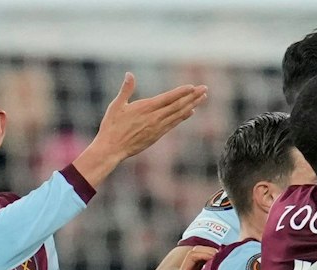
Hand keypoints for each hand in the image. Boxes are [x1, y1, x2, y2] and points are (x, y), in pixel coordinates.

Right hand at [77, 75, 208, 182]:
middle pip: (177, 105)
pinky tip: (191, 111)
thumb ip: (126, 89)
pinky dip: (183, 117)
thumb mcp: (116, 105)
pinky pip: (173, 124)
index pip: (168, 98)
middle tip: (204, 88)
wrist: (113, 148)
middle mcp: (154, 117)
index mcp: (145, 108)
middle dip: (192, 96)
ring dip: (192, 105)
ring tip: (202, 97)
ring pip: (178, 114)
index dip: (181, 92)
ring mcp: (157, 127)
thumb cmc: (112, 126)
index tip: (192, 87)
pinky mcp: (157, 135)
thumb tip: (129, 74)